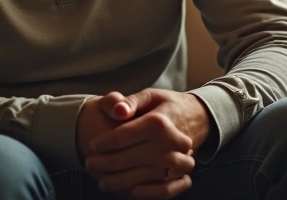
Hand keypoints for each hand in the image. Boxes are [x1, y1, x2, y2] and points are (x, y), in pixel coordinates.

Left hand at [83, 89, 210, 197]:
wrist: (197, 117)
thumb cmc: (165, 107)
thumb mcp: (149, 96)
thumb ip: (130, 102)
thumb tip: (117, 110)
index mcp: (158, 122)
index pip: (121, 137)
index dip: (103, 143)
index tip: (93, 145)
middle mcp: (170, 143)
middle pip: (128, 159)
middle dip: (104, 164)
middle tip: (89, 164)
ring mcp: (178, 161)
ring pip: (143, 177)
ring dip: (119, 182)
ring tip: (102, 180)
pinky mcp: (182, 174)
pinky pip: (166, 190)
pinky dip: (149, 193)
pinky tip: (131, 192)